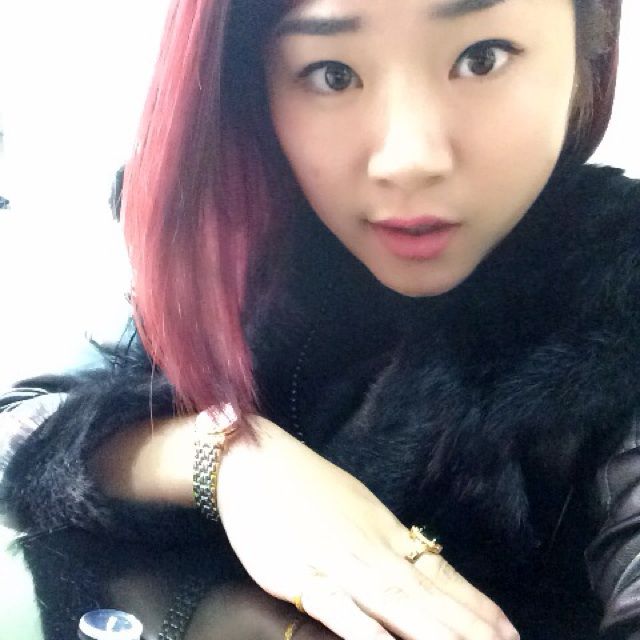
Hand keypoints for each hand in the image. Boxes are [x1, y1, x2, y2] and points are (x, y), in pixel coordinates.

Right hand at [217, 416, 518, 639]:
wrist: (253, 460)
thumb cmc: (299, 482)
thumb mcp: (350, 503)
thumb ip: (377, 536)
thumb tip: (407, 555)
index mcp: (382, 530)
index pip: (438, 571)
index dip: (474, 603)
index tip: (509, 629)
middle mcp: (371, 548)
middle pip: (430, 594)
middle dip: (472, 628)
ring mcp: (339, 563)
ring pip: (399, 605)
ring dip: (441, 633)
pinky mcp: (301, 576)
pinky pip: (341, 612)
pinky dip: (371, 635)